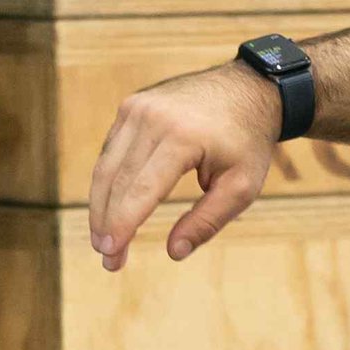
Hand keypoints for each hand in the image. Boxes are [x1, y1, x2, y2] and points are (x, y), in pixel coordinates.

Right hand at [87, 60, 281, 271]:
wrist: (248, 89)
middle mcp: (153, 118)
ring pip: (106, 165)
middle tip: (108, 259)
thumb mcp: (242, 187)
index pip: (141, 189)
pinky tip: (110, 209)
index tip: (111, 254)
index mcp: (182, 137)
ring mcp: (137, 108)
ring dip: (100, 206)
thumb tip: (174, 252)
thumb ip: (208, 220)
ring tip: (103, 241)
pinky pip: (112, 150)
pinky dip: (107, 181)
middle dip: (108, 223)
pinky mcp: (131, 106)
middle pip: (117, 180)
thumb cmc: (247, 143)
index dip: (123, 224)